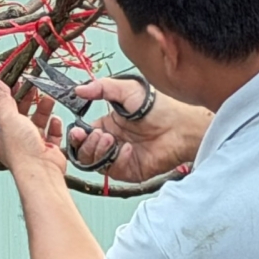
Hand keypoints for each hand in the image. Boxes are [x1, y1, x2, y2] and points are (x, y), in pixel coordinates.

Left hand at [0, 78, 66, 178]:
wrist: (42, 171)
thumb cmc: (22, 150)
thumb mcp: (8, 118)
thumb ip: (2, 98)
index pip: (1, 110)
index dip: (8, 95)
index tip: (16, 81)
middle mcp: (14, 140)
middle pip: (20, 113)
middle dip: (28, 99)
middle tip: (34, 84)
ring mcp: (32, 145)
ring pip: (37, 121)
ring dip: (43, 109)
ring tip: (49, 97)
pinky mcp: (47, 149)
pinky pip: (51, 133)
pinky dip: (54, 126)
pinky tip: (55, 119)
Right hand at [67, 77, 212, 181]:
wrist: (181, 126)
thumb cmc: (159, 106)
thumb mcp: (128, 90)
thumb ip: (102, 88)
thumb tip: (78, 90)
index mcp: (108, 125)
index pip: (82, 135)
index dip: (77, 135)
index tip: (77, 131)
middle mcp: (111, 143)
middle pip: (84, 152)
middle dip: (85, 145)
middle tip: (98, 135)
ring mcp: (119, 158)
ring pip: (94, 163)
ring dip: (97, 151)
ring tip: (110, 140)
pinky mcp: (130, 170)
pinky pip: (113, 170)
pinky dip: (117, 160)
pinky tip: (129, 149)